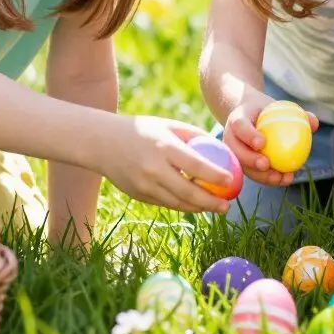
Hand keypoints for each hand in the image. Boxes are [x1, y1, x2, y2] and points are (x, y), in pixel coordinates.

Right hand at [102, 116, 233, 212]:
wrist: (102, 142)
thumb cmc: (143, 130)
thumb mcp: (169, 125)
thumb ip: (194, 136)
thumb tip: (220, 149)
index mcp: (164, 147)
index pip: (196, 166)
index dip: (216, 176)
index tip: (231, 181)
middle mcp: (154, 169)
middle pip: (189, 192)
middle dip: (211, 202)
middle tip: (227, 205)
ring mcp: (144, 185)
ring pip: (178, 203)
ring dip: (199, 208)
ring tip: (216, 208)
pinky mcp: (138, 195)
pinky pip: (165, 203)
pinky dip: (182, 205)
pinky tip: (195, 205)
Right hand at [223, 94, 318, 186]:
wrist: (247, 115)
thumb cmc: (266, 110)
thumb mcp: (278, 106)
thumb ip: (297, 113)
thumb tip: (314, 123)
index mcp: (237, 119)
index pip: (240, 126)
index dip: (248, 135)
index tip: (262, 143)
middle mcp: (230, 138)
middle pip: (236, 151)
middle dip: (250, 160)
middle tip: (267, 164)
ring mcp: (233, 153)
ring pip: (243, 167)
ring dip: (261, 175)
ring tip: (281, 177)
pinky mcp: (241, 165)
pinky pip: (253, 174)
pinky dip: (268, 179)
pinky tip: (285, 179)